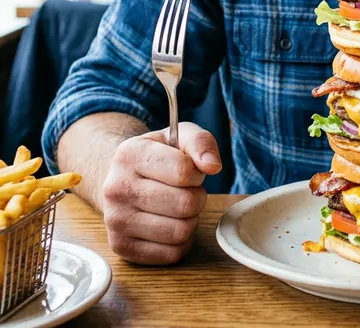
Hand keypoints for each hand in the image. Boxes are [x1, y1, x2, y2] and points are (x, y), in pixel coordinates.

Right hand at [102, 122, 221, 264]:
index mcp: (130, 154)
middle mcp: (116, 187)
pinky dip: (181, 242)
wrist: (124, 178)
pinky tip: (170, 225)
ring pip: (180, 232)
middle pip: (185, 204)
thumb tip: (213, 166)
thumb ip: (201, 143)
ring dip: (190, 220)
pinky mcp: (120, 247)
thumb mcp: (180, 136)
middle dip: (197, 197)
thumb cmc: (159, 156)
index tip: (191, 171)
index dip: (197, 173)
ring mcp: (115, 220)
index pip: (183, 171)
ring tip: (179, 207)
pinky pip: (171, 254)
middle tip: (187, 191)